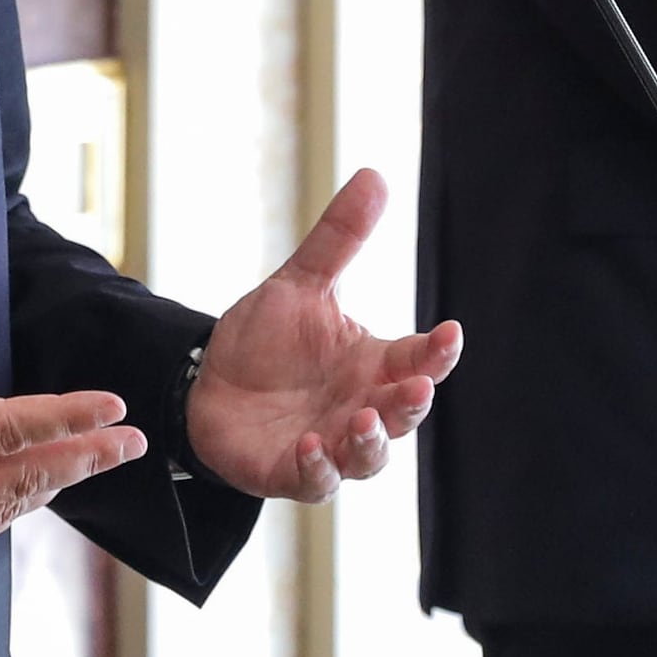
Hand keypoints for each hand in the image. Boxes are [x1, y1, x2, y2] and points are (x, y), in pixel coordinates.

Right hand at [0, 251, 143, 562]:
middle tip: (132, 443)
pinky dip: (7, 514)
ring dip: (50, 487)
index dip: (68, 417)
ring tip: (89, 464)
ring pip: (3, 510)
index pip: (12, 426)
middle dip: (84, 458)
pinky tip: (26, 498)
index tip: (112, 409)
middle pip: (25, 476)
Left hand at [182, 170, 461, 500]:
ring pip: (369, 458)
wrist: (206, 384)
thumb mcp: (299, 284)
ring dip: (370, 443)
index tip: (450, 332)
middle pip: (403, 414)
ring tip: (361, 421)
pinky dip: (317, 467)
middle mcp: (361, 407)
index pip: (419, 359)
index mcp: (373, 364)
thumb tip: (375, 175)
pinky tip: (308, 446)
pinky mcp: (293, 473)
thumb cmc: (265, 341)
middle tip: (416, 387)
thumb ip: (338, 240)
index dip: (438, 351)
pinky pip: (315, 480)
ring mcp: (331, 444)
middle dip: (412, 404)